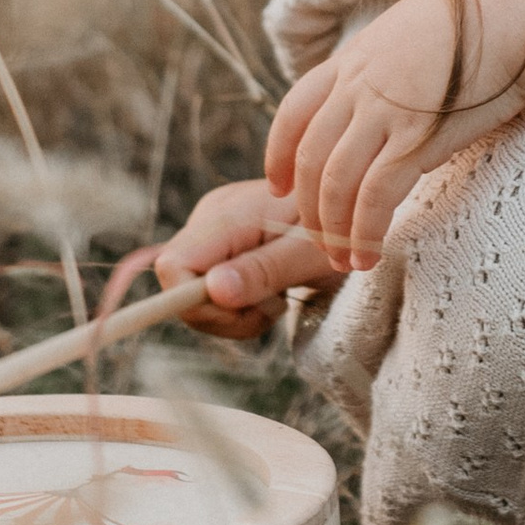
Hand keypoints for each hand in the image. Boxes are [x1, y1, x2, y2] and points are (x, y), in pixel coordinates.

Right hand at [151, 178, 334, 342]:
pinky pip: (210, 293)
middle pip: (179, 288)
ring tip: (278, 296)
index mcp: (228, 214)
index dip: (196, 302)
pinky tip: (271, 291)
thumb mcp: (311, 255)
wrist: (352, 210)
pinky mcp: (220, 246)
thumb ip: (263, 271)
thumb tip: (214, 290)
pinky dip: (238, 306)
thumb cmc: (340, 230)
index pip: (173, 266)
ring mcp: (211, 231)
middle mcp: (209, 218)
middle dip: (224, 314)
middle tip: (275, 305)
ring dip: (235, 314)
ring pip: (193, 297)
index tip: (248, 309)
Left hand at [266, 0, 524, 277]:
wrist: (513, 16)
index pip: (293, 113)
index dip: (277, 155)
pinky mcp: (416, 137)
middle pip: (309, 159)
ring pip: (335, 183)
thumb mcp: (409, 37)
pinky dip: (364, 231)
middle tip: (318, 244)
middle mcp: (356, 87)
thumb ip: (385, 70)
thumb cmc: (476, 26)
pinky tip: (368, 255)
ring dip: (333, 230)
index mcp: (351, 61)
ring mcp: (383, 111)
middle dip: (309, 211)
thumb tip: (388, 98)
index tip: (279, 188)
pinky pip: (374, 195)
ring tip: (343, 262)